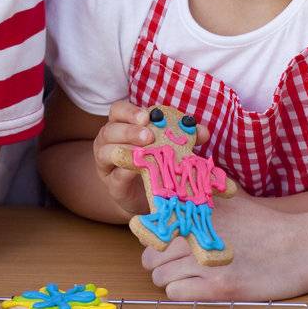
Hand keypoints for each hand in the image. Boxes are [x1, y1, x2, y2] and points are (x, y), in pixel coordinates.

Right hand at [92, 101, 211, 217]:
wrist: (149, 197)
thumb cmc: (156, 164)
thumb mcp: (168, 147)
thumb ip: (183, 137)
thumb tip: (201, 131)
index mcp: (122, 126)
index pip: (118, 111)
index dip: (130, 111)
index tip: (147, 116)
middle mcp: (108, 143)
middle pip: (110, 130)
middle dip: (130, 131)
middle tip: (149, 136)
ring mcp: (107, 166)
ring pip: (105, 152)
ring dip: (125, 150)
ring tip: (143, 152)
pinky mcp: (112, 187)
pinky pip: (115, 178)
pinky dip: (126, 173)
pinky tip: (138, 170)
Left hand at [141, 192, 307, 301]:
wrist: (303, 246)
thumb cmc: (268, 224)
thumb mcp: (232, 199)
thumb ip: (203, 195)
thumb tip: (181, 183)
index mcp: (196, 212)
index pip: (152, 228)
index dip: (156, 240)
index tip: (166, 246)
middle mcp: (195, 234)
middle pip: (150, 256)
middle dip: (160, 264)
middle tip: (179, 266)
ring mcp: (205, 262)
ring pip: (159, 277)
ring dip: (171, 280)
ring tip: (191, 279)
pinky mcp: (218, 287)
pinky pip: (176, 294)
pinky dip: (181, 293)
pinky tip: (200, 288)